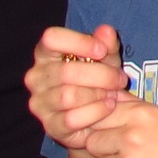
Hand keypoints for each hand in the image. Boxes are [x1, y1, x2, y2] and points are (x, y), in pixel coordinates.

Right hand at [25, 23, 128, 146]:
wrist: (98, 112)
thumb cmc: (97, 77)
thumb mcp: (106, 57)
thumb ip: (107, 43)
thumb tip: (106, 31)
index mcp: (45, 53)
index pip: (51, 38)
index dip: (79, 42)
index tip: (102, 51)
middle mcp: (36, 77)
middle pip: (66, 71)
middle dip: (101, 75)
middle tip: (120, 79)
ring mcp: (40, 103)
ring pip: (69, 96)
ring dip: (98, 94)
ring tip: (113, 94)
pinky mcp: (50, 126)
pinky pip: (72, 119)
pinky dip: (96, 112)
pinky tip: (108, 106)